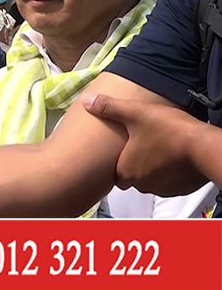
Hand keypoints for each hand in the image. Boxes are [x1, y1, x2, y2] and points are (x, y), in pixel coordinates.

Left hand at [82, 93, 207, 195]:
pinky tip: (175, 156)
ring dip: (156, 168)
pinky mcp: (182, 189)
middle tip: (145, 145)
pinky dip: (172, 172)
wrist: (203, 146)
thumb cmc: (168, 130)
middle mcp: (143, 184)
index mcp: (126, 171)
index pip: (115, 173)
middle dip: (139, 163)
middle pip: (134, 176)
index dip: (121, 160)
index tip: (127, 148)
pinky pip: (172, 182)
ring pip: (153, 180)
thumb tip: (86, 101)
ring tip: (161, 148)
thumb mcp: (134, 113)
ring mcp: (164, 189)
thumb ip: (109, 108)